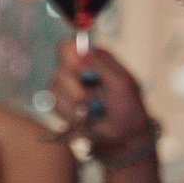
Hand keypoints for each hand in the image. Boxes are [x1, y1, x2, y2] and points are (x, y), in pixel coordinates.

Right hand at [52, 41, 152, 155]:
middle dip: (73, 87)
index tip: (78, 67)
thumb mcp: (121, 83)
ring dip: (74, 103)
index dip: (69, 54)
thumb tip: (83, 49)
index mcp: (94, 58)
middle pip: (60, 69)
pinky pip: (55, 105)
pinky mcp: (61, 104)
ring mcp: (68, 87)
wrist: (124, 136)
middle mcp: (78, 70)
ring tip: (91, 111)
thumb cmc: (129, 107)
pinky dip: (71, 113)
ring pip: (55, 88)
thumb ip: (101, 65)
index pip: (70, 47)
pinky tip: (84, 117)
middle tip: (87, 98)